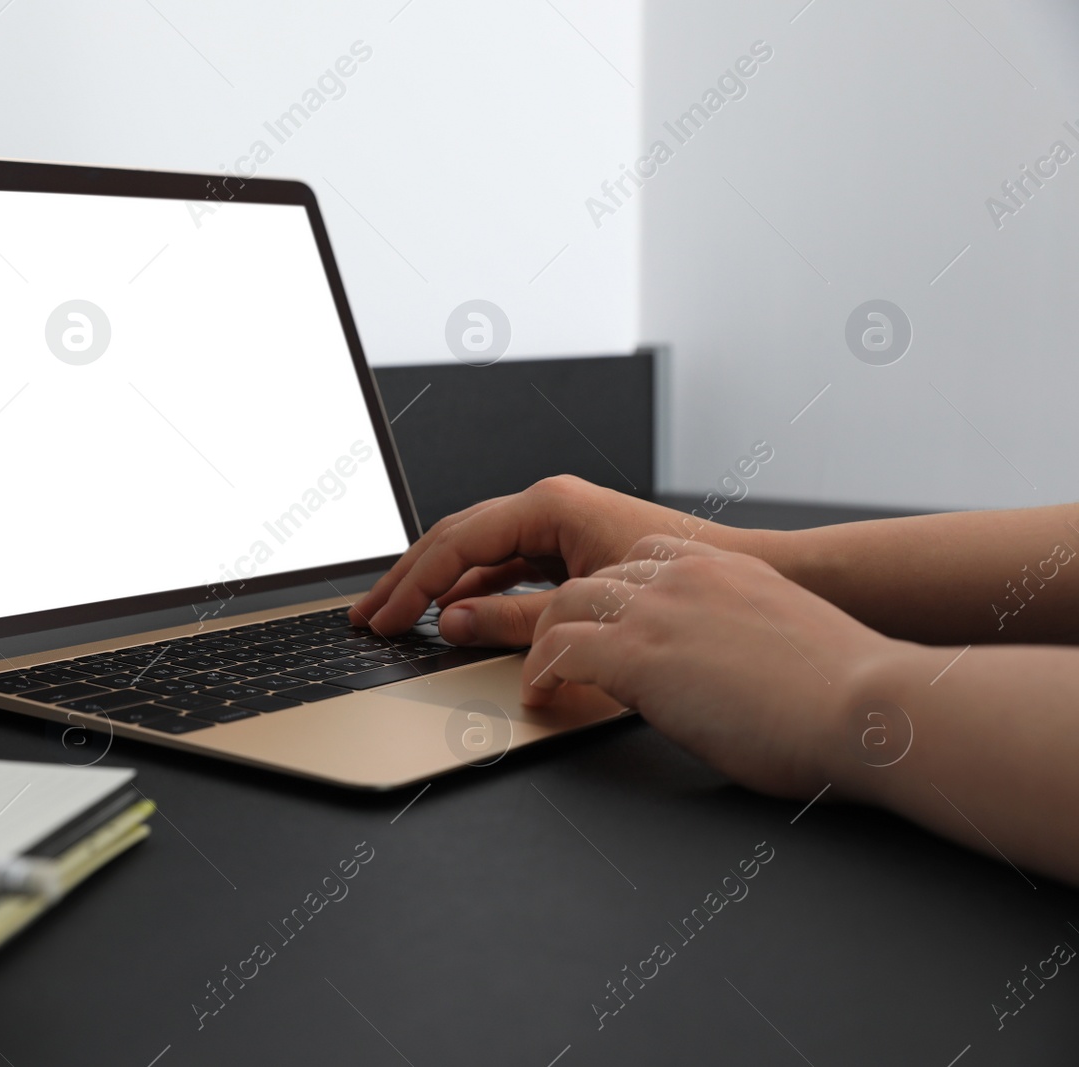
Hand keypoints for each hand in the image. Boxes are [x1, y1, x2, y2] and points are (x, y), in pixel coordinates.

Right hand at [351, 476, 756, 642]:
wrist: (771, 582)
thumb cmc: (695, 580)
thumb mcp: (589, 604)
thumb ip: (516, 616)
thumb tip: (452, 623)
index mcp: (552, 504)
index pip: (455, 543)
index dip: (411, 585)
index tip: (382, 621)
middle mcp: (554, 506)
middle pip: (457, 541)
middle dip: (408, 581)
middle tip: (368, 617)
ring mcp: (565, 525)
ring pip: (480, 554)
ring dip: (439, 587)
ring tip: (400, 619)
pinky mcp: (577, 549)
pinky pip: (510, 567)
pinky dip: (478, 592)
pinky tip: (458, 618)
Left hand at [521, 536, 898, 798]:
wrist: (869, 707)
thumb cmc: (848, 697)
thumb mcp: (789, 643)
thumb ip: (744, 639)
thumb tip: (726, 673)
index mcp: (730, 570)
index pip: (645, 558)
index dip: (614, 592)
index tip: (600, 620)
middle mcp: (689, 577)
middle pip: (596, 578)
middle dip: (567, 613)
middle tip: (550, 649)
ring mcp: (659, 611)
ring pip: (564, 604)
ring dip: (541, 642)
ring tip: (537, 675)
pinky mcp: (637, 655)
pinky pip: (558, 650)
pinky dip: (540, 673)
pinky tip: (542, 697)